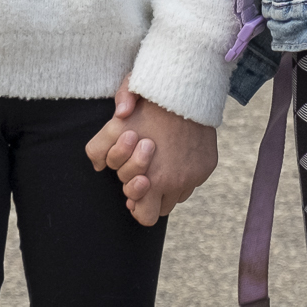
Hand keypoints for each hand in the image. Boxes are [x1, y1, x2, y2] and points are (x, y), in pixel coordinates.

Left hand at [88, 76, 216, 225]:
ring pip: (179, 194)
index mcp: (153, 181)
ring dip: (169, 184)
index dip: (137, 204)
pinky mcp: (208, 165)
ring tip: (162, 159)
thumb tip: (98, 167)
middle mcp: (177, 183)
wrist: (184, 89)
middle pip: (162, 208)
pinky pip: (194, 179)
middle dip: (152, 195)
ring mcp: (195, 175)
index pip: (146, 217)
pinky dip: (186, 171)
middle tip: (146, 173)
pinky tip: (177, 152)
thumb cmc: (146, 108)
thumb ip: (98, 148)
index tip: (135, 187)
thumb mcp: (114, 125)